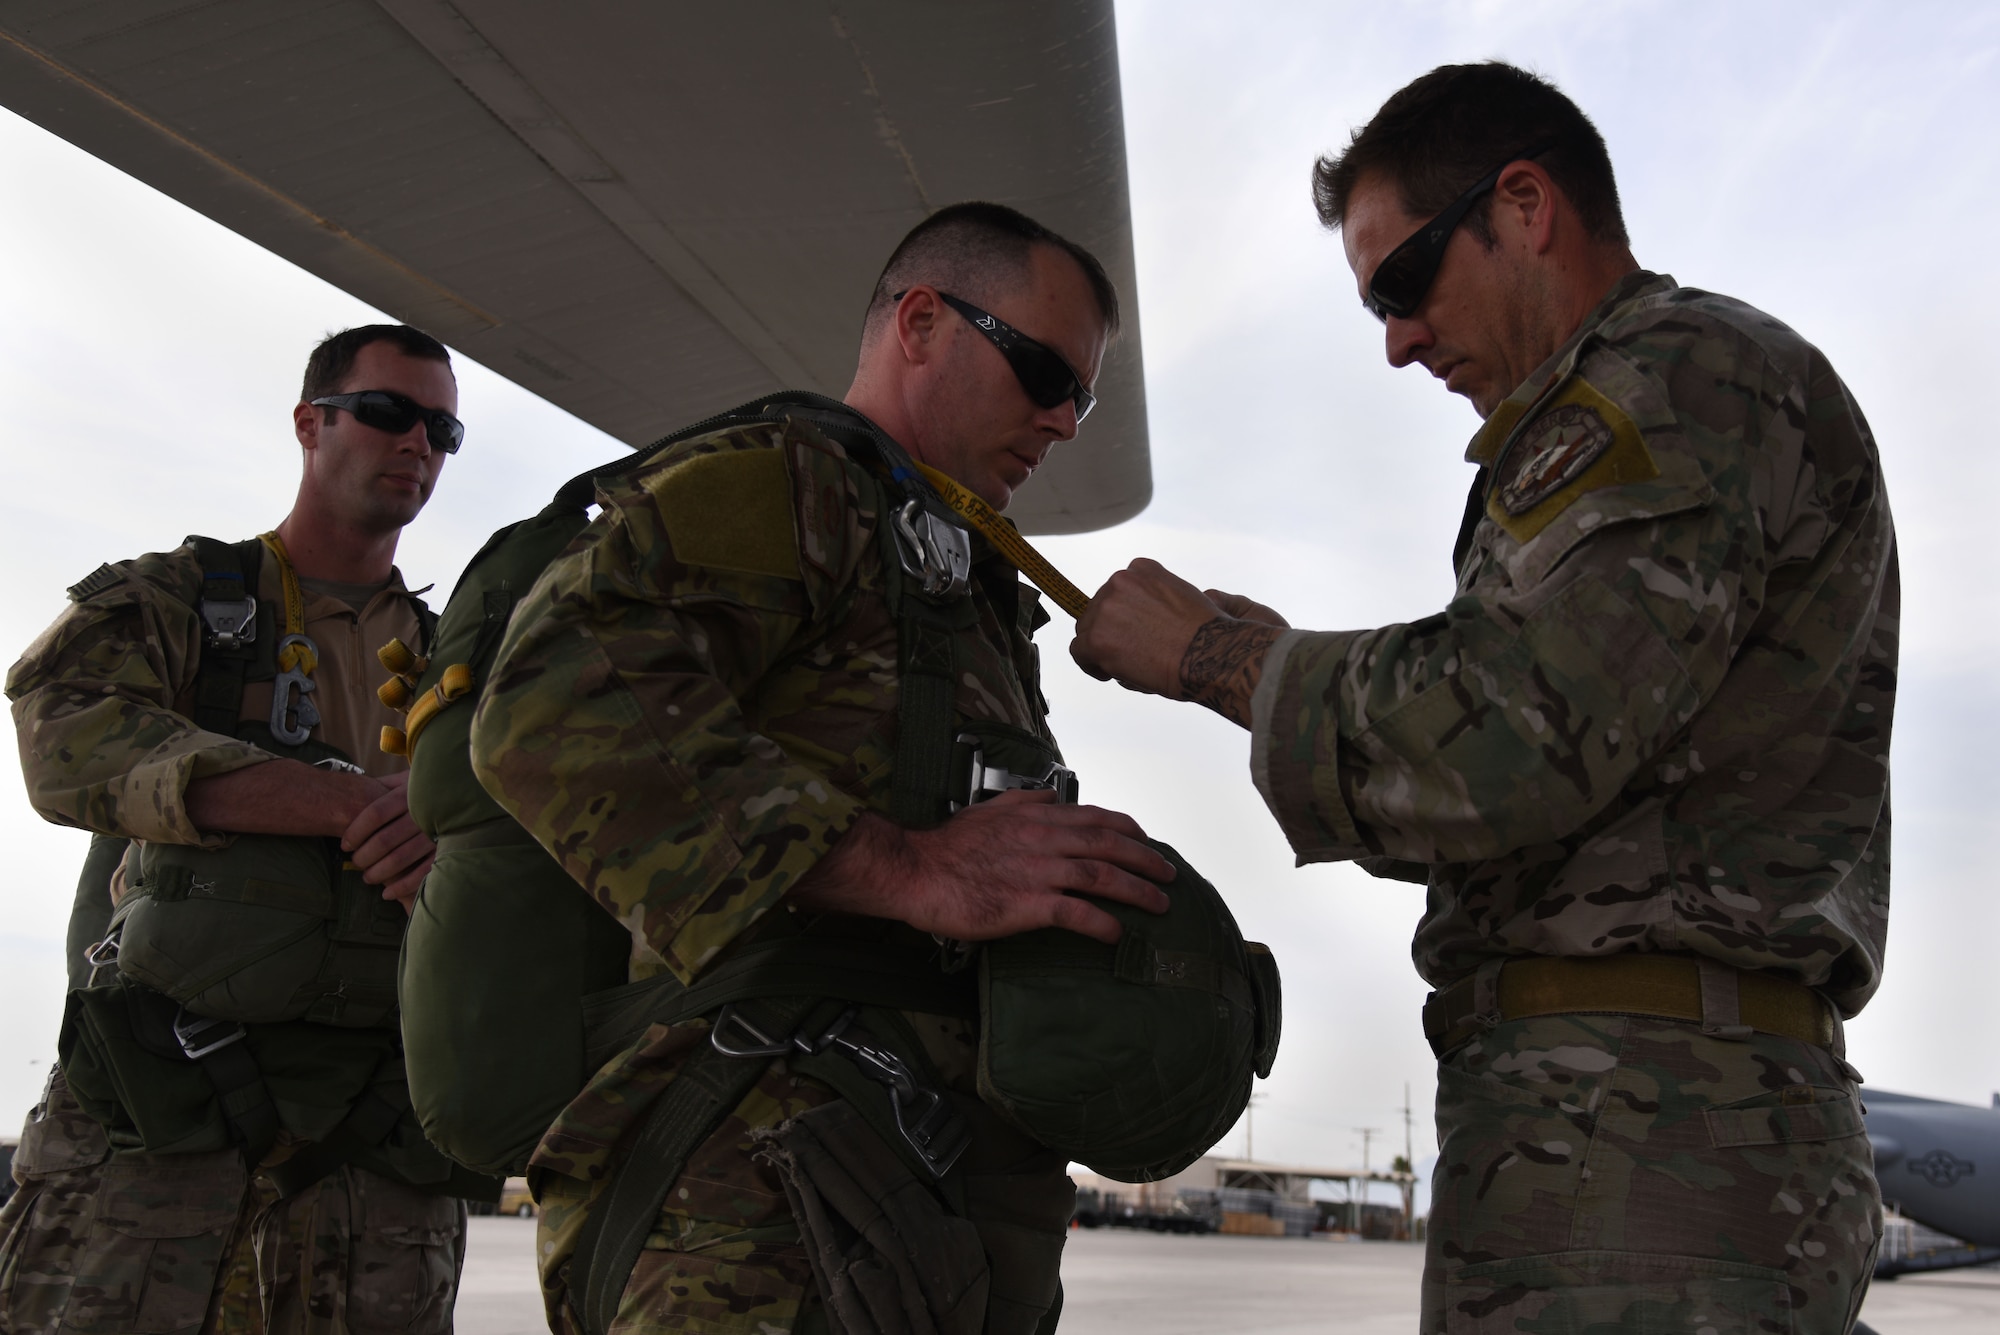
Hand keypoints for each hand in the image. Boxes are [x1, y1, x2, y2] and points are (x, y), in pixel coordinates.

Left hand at [341, 771, 434, 910]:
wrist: (467, 794)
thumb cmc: (427, 791)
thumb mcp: (406, 781)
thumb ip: (384, 785)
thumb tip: (353, 790)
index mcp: (408, 794)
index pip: (374, 814)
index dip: (355, 832)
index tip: (345, 844)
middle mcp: (422, 813)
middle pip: (383, 840)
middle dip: (363, 856)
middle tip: (356, 863)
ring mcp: (436, 833)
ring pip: (399, 859)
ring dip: (378, 873)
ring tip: (368, 877)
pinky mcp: (446, 851)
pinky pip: (421, 873)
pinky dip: (401, 886)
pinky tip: (387, 893)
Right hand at [789, 791, 1173, 944]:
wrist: (915, 871)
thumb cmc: (947, 846)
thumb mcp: (988, 810)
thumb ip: (1023, 801)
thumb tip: (1051, 797)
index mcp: (1036, 819)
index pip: (1095, 818)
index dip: (1129, 830)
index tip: (1147, 841)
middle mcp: (1043, 841)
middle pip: (1109, 847)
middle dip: (1145, 860)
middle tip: (1169, 875)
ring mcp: (1037, 872)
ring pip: (1101, 877)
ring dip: (1137, 891)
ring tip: (1160, 905)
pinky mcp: (1026, 905)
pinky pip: (1075, 913)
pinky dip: (1102, 922)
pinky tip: (1116, 933)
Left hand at [1071, 560, 1287, 726]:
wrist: (1210, 655)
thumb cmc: (1206, 634)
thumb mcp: (1183, 596)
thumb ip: (1157, 598)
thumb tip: (1142, 617)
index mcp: (1142, 569)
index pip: (1120, 589)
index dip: (1124, 612)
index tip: (1133, 628)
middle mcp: (1120, 581)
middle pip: (1100, 608)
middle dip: (1112, 629)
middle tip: (1131, 650)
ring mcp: (1106, 609)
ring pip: (1088, 628)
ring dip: (1103, 645)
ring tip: (1126, 663)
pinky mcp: (1096, 638)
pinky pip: (1079, 651)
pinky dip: (1090, 663)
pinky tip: (1108, 672)